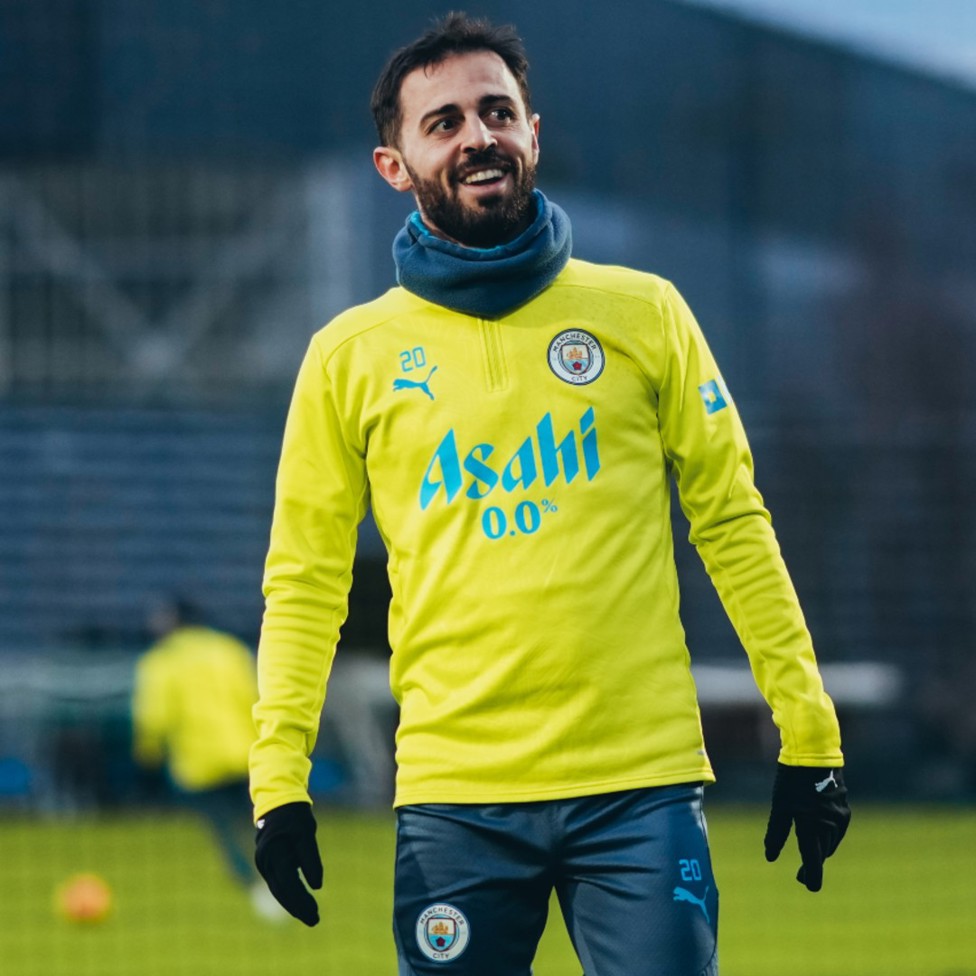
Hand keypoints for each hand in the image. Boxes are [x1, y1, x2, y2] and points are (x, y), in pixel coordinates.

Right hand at [255, 802, 323, 924]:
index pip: (289, 885)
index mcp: (274, 854)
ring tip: (310, 914)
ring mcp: (264, 863)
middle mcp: (265, 862)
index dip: (302, 902)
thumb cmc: (294, 817)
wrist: (278, 802)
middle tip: (314, 921)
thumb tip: (317, 886)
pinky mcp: (267, 863)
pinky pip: (278, 882)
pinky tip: (301, 900)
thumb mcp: (307, 834)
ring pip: (279, 889)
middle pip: (282, 892)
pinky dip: (289, 893)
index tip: (315, 914)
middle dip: (298, 908)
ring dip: (294, 903)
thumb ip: (311, 860)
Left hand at [764, 763, 850, 891]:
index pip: (813, 861)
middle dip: (811, 866)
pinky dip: (827, 839)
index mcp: (812, 827)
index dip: (811, 876)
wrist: (814, 755)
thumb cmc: (792, 780)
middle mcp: (830, 826)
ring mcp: (840, 818)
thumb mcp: (780, 806)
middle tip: (800, 876)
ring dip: (820, 853)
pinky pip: (836, 833)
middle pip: (822, 854)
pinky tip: (820, 839)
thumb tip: (770, 857)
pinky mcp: (844, 809)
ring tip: (809, 858)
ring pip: (830, 844)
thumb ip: (776, 833)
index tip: (809, 887)